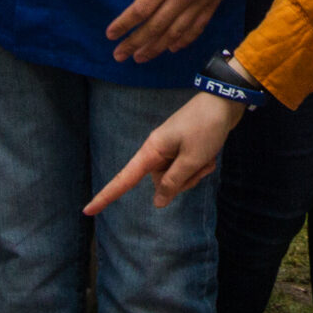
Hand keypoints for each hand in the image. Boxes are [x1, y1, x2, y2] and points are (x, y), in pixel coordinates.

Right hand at [86, 92, 242, 213]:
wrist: (224, 102)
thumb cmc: (206, 128)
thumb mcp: (191, 159)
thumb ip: (173, 183)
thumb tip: (157, 202)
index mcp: (152, 150)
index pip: (124, 179)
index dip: (106, 196)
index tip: (87, 210)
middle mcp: (157, 151)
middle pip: (161, 182)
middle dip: (184, 181)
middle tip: (201, 163)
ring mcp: (170, 150)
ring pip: (178, 178)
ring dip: (195, 172)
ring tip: (207, 155)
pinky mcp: (183, 149)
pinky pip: (187, 168)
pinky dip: (200, 165)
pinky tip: (211, 154)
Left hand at [106, 0, 222, 62]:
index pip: (141, 9)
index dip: (124, 24)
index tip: (111, 35)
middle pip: (155, 26)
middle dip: (135, 43)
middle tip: (119, 55)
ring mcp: (199, 2)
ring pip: (175, 32)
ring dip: (156, 47)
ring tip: (140, 57)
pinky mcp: (212, 3)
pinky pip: (197, 28)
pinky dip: (183, 41)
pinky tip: (171, 48)